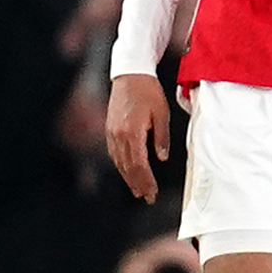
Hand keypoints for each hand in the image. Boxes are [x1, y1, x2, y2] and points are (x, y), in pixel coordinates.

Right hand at [105, 72, 171, 203]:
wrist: (130, 74)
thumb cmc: (149, 92)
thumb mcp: (162, 114)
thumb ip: (161, 138)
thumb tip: (161, 158)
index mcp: (133, 133)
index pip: (139, 165)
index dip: (146, 181)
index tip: (152, 193)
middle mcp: (119, 135)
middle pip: (128, 167)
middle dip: (138, 184)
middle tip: (147, 198)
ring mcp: (111, 132)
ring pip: (119, 162)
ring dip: (128, 178)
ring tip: (138, 190)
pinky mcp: (109, 129)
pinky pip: (114, 153)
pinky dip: (121, 165)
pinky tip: (128, 172)